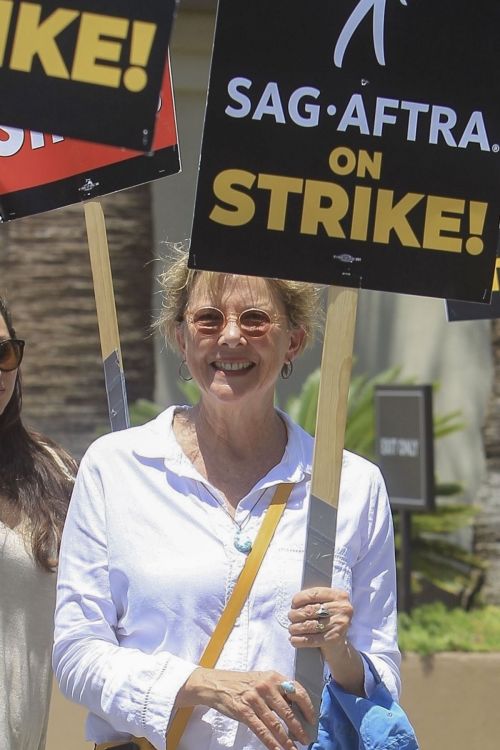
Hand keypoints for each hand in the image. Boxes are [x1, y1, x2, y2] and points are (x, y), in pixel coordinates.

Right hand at [177, 667, 315, 749]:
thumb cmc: (243, 683)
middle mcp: (265, 686)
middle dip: (299, 728)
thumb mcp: (262, 679)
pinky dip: (271, 743)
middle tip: (306, 740)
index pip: (297, 690)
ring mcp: (254, 699)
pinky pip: (260, 730)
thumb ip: (278, 690)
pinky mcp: (244, 711)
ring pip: (275, 723)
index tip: (312, 719)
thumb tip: (297, 708)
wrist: (217, 684)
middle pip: (287, 710)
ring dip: (286, 740)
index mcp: (273, 677)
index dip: (307, 706)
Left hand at [287, 586, 352, 659]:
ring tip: (291, 628)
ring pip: (310, 625)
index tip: (293, 603)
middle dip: (296, 614)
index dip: (300, 598)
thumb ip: (315, 599)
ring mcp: (339, 624)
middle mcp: (342, 608)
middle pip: (311, 610)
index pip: (315, 593)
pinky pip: (312, 639)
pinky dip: (300, 640)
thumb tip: (295, 603)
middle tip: (291, 617)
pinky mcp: (334, 638)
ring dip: (296, 628)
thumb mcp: (327, 604)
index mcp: (339, 595)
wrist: (340, 644)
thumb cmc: (328, 619)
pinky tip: (294, 639)